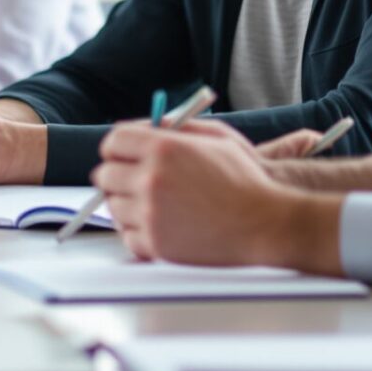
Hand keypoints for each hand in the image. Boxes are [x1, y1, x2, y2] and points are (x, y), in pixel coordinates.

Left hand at [92, 124, 319, 268]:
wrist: (266, 224)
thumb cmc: (247, 181)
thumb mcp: (218, 138)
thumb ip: (178, 128)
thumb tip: (147, 127)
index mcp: (164, 148)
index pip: (114, 141)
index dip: (116, 147)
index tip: (121, 155)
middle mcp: (151, 179)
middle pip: (105, 174)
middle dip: (116, 176)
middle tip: (131, 181)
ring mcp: (150, 213)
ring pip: (113, 207)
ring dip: (127, 205)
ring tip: (152, 205)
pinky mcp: (155, 243)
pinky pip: (127, 236)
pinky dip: (137, 232)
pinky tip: (157, 225)